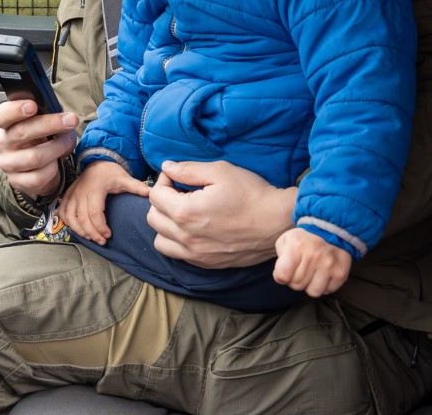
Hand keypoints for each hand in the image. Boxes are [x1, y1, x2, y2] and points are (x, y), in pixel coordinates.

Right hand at [0, 99, 77, 198]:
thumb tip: (61, 109)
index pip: (2, 114)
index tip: (33, 105)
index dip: (15, 109)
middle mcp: (4, 143)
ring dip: (57, 148)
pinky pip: (39, 176)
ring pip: (34, 157)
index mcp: (7, 125)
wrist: (39, 171)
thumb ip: (49, 114)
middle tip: (70, 120)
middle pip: (22, 132)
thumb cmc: (41, 142)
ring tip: (68, 142)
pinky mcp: (18, 182)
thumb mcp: (43, 124)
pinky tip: (56, 163)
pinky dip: (53, 169)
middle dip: (50, 124)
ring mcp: (9, 164)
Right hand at [59, 160, 149, 244]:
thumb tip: (151, 194)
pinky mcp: (68, 195)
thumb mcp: (124, 177)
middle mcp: (81, 192)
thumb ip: (136, 186)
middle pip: (82, 218)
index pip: (95, 212)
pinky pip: (63, 211)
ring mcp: (73, 194)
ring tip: (90, 238)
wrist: (97, 160)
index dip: (100, 226)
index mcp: (95, 189)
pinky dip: (67, 222)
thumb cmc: (111, 171)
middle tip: (102, 241)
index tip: (109, 235)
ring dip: (79, 230)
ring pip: (70, 216)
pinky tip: (77, 229)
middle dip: (92, 233)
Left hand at [146, 160, 297, 268]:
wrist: (278, 222)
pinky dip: (177, 241)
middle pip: (153, 218)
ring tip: (183, 213)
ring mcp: (196, 254)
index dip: (163, 181)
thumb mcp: (220, 171)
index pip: (155, 196)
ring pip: (160, 241)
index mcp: (185, 213)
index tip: (177, 177)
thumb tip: (166, 167)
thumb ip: (188, 170)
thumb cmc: (251, 194)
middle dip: (162, 201)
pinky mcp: (207, 264)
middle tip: (180, 192)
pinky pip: (177, 255)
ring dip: (165, 225)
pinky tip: (194, 229)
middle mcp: (186, 238)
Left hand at [272, 228, 352, 297]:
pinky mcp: (341, 273)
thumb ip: (280, 259)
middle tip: (300, 269)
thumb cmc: (304, 238)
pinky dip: (324, 286)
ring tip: (312, 273)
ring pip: (313, 292)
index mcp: (297, 246)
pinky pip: (328, 291)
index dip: (281, 277)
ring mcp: (329, 265)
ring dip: (310, 285)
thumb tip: (282, 277)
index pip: (282, 276)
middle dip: (295, 280)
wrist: (331, 229)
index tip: (284, 272)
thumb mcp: (285, 240)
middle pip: (297, 285)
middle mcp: (314, 256)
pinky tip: (323, 274)